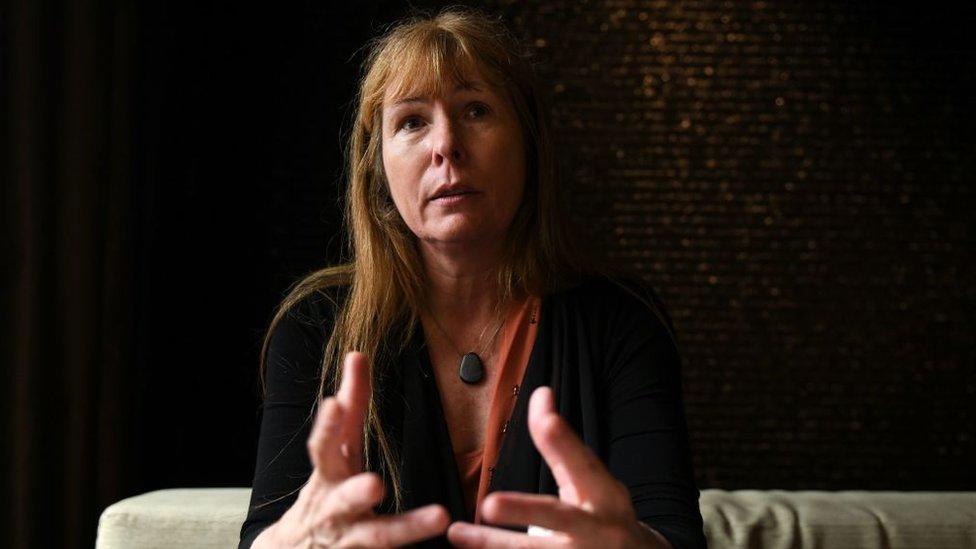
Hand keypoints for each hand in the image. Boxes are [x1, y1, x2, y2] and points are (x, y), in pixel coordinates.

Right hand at [256, 352, 448, 547]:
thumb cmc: (327, 490)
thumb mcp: (336, 450)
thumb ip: (351, 406)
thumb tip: (356, 354)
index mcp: (328, 474)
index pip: (324, 446)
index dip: (328, 427)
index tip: (334, 404)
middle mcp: (334, 507)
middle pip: (343, 498)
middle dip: (356, 492)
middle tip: (375, 485)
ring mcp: (349, 538)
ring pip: (378, 537)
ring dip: (406, 527)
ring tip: (439, 516)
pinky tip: (434, 548)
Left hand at [446, 386, 671, 548]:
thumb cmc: (604, 514)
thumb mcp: (591, 479)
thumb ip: (561, 444)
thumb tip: (540, 394)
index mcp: (604, 496)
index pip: (582, 464)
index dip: (564, 444)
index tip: (548, 421)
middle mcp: (595, 529)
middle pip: (557, 518)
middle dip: (524, 510)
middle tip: (490, 504)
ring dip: (492, 545)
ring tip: (456, 533)